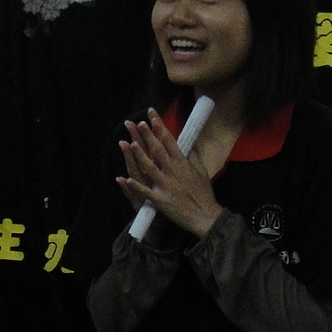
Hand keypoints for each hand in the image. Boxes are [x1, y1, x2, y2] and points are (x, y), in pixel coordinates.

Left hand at [117, 109, 222, 238]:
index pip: (170, 141)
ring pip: (150, 168)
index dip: (160, 127)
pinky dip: (136, 186)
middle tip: (139, 123)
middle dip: (148, 136)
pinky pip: (146, 192)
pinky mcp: (161, 200)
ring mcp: (166, 186)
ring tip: (131, 143)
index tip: (152, 116)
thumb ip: (194, 156)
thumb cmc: (204, 194)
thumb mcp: (202, 172)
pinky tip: (126, 179)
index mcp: (183, 164)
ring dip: (140, 155)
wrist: (205, 216)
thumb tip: (190, 142)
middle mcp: (174, 172)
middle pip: (158, 151)